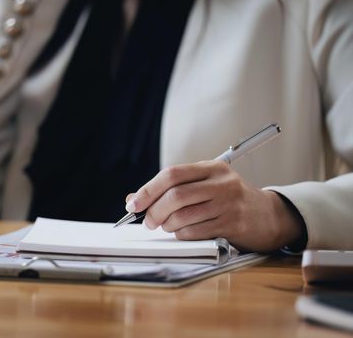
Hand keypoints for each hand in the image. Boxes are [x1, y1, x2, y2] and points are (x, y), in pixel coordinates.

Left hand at [125, 161, 305, 252]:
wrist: (269, 215)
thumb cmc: (229, 200)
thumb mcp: (204, 186)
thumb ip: (171, 189)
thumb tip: (133, 199)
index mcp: (211, 168)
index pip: (172, 174)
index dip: (148, 190)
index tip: (133, 204)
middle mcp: (221, 183)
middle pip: (176, 196)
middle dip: (154, 211)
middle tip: (148, 221)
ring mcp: (229, 204)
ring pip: (183, 216)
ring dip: (167, 225)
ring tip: (167, 226)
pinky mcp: (233, 225)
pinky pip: (195, 232)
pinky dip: (182, 235)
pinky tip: (183, 233)